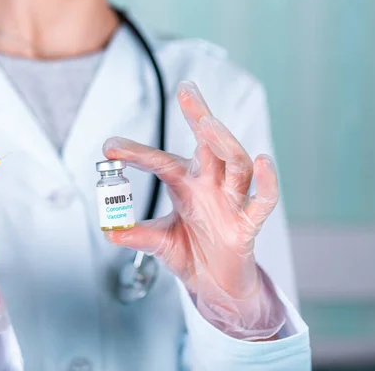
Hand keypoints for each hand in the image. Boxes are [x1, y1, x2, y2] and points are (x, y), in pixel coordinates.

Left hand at [103, 80, 284, 339]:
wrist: (216, 285)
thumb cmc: (192, 253)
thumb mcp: (160, 242)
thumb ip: (139, 235)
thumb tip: (111, 231)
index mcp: (186, 184)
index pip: (162, 161)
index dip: (136, 153)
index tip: (109, 146)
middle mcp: (210, 185)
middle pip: (209, 143)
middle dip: (199, 115)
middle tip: (186, 90)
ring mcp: (231, 201)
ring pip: (236, 163)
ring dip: (224, 142)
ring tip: (207, 123)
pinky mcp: (248, 224)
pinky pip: (262, 200)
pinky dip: (266, 182)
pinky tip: (262, 161)